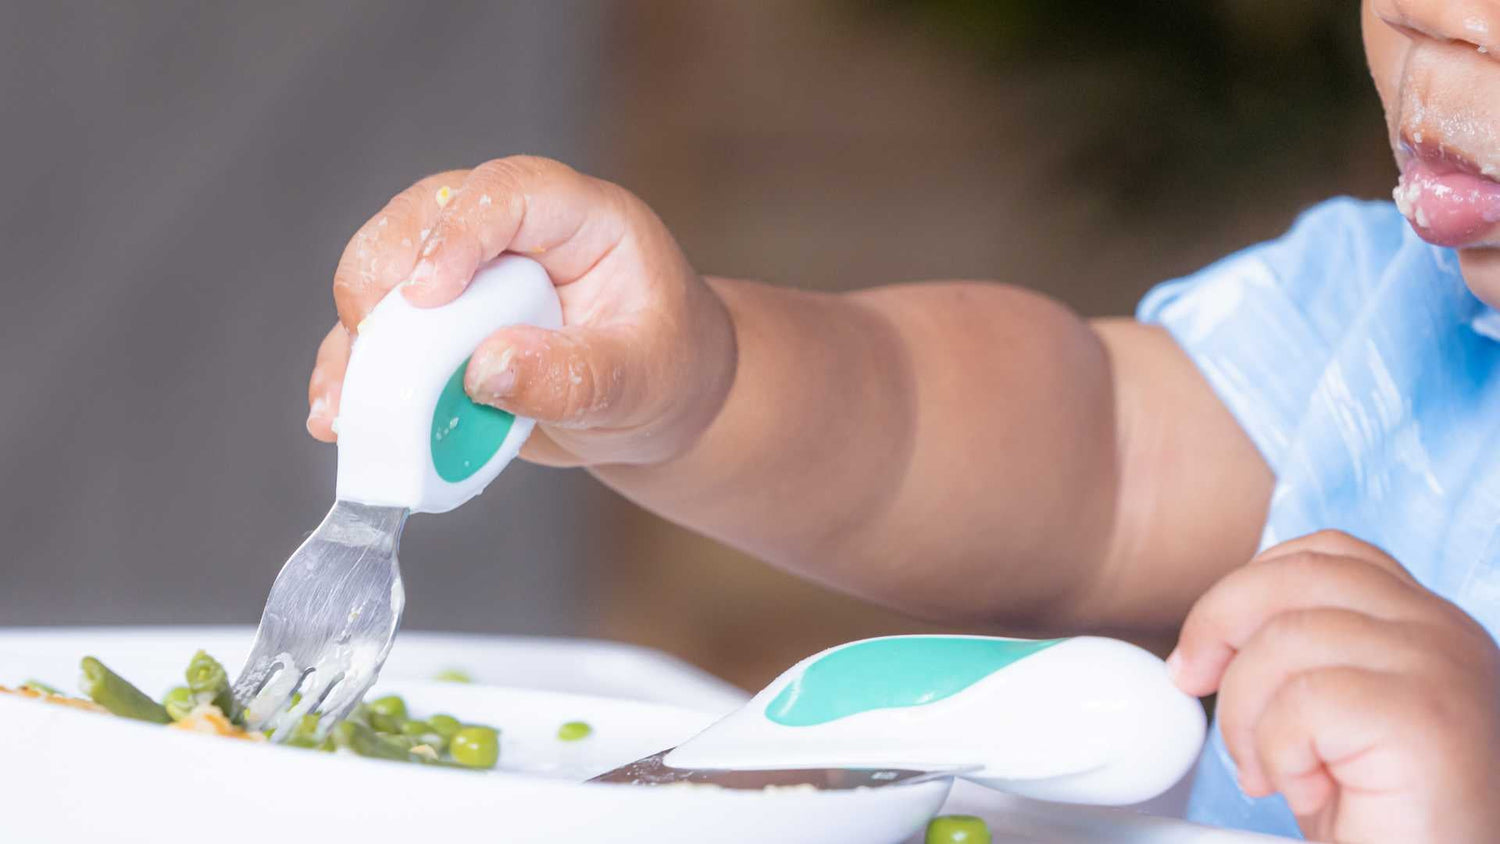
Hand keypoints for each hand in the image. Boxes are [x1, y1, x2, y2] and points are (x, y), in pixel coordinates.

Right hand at [307, 156, 735, 466]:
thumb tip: (484, 368)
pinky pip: (382, 338)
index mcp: (578, 218)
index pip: (509, 193)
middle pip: (422, 217)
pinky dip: (354, 374)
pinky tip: (337, 418)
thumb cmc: (666, 370)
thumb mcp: (643, 380)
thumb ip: (576, 375)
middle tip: (370, 338)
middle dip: (382, 273)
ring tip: (344, 402)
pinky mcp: (439, 327)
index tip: (428, 294)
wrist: (660, 404)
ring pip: (384, 271)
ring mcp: (467, 276)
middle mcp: (512, 234)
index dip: (459, 231)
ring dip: (357, 334)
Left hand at [1169, 530, 1499, 841]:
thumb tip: (1199, 648)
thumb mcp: (1326, 719)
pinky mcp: (1423, 717)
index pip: (1324, 554)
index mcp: (1423, 624)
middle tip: (1193, 685)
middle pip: (1296, 575)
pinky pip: (1303, 701)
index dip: (1246, 587)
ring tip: (1271, 773)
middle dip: (1217, 626)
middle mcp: (1442, 633)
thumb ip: (1290, 658)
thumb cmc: (1380, 820)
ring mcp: (1439, 668)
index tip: (1203, 651)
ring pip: (1285, 640)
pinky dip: (1278, 751)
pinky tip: (1309, 791)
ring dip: (1246, 715)